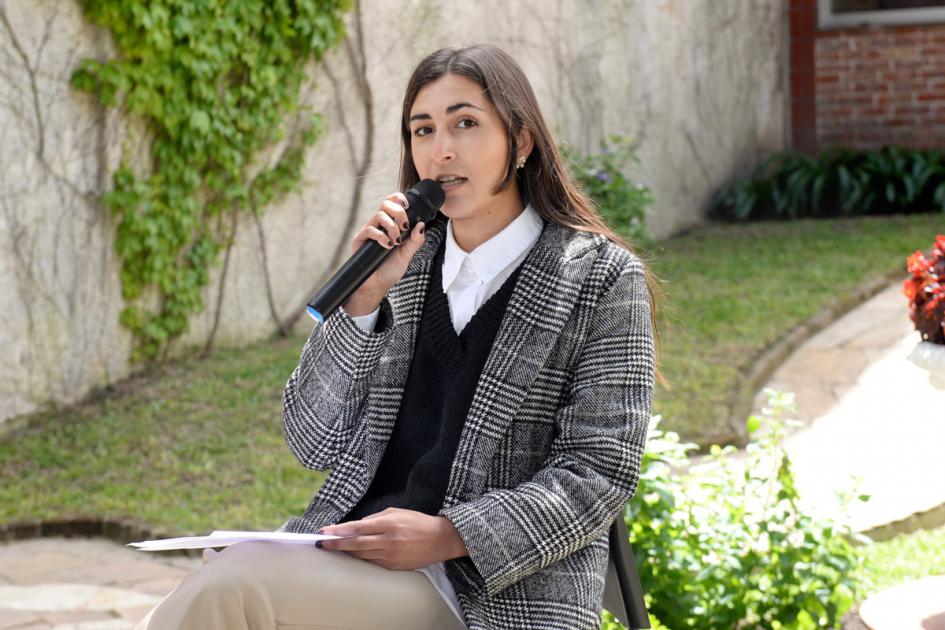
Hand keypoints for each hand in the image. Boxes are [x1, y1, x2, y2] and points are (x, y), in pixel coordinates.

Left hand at [316, 508, 467, 569]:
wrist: (440, 540)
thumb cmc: (418, 522)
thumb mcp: (397, 512)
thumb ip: (375, 518)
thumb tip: (357, 525)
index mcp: (388, 524)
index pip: (358, 527)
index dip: (339, 531)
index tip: (324, 532)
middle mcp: (388, 541)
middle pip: (356, 544)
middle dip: (336, 544)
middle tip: (321, 544)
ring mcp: (390, 556)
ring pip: (362, 555)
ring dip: (346, 552)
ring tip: (333, 548)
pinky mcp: (393, 566)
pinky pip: (372, 561)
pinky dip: (362, 557)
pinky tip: (353, 554)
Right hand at [343, 193, 426, 316]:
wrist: (376, 286)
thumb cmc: (389, 270)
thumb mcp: (407, 255)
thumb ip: (415, 241)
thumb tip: (421, 225)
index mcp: (390, 226)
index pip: (392, 204)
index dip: (399, 199)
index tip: (408, 206)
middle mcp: (378, 226)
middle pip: (385, 204)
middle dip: (398, 212)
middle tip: (404, 226)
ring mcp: (369, 231)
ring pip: (379, 215)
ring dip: (392, 226)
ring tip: (396, 242)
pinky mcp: (360, 239)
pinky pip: (369, 229)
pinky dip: (381, 236)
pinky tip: (387, 246)